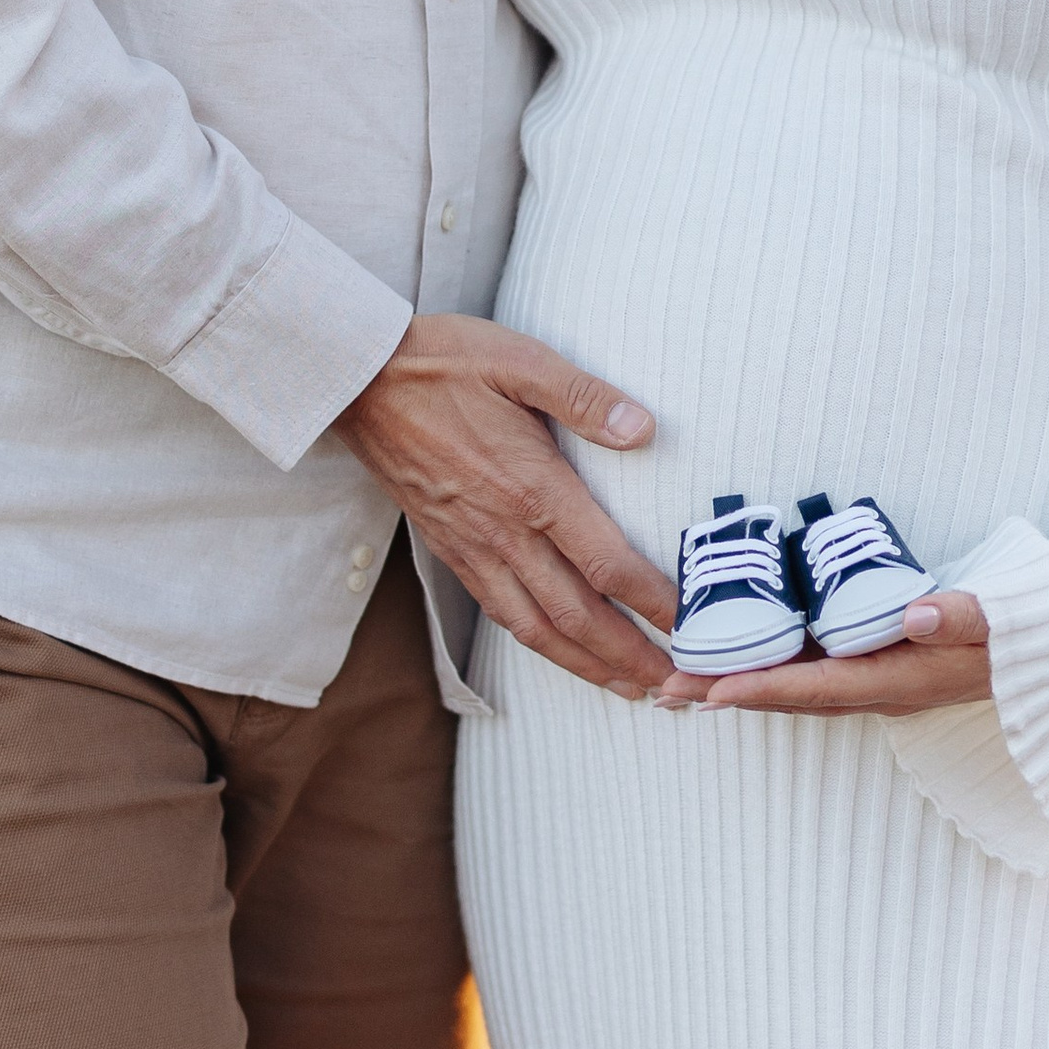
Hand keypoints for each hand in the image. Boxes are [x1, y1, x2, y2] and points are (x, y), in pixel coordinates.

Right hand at [340, 314, 678, 699]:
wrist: (356, 382)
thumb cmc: (440, 363)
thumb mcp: (518, 360)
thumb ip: (584, 397)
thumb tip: (643, 429)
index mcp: (531, 488)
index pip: (606, 564)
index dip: (654, 602)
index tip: (691, 625)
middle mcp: (504, 531)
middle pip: (578, 615)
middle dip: (631, 657)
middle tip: (677, 686)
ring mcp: (473, 547)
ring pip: (537, 627)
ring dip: (588, 665)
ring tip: (629, 688)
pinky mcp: (450, 549)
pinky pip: (501, 612)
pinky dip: (540, 642)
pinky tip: (561, 649)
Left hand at [654, 587, 991, 715]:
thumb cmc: (1028, 635)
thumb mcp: (1004, 621)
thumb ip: (961, 616)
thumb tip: (915, 614)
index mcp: (902, 680)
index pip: (819, 687)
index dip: (764, 688)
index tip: (711, 691)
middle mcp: (882, 690)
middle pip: (790, 696)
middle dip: (727, 694)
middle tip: (664, 690)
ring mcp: (881, 683)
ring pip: (796, 689)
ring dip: (740, 686)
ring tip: (682, 683)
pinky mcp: (883, 669)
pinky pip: (814, 676)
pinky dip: (771, 673)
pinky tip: (742, 662)